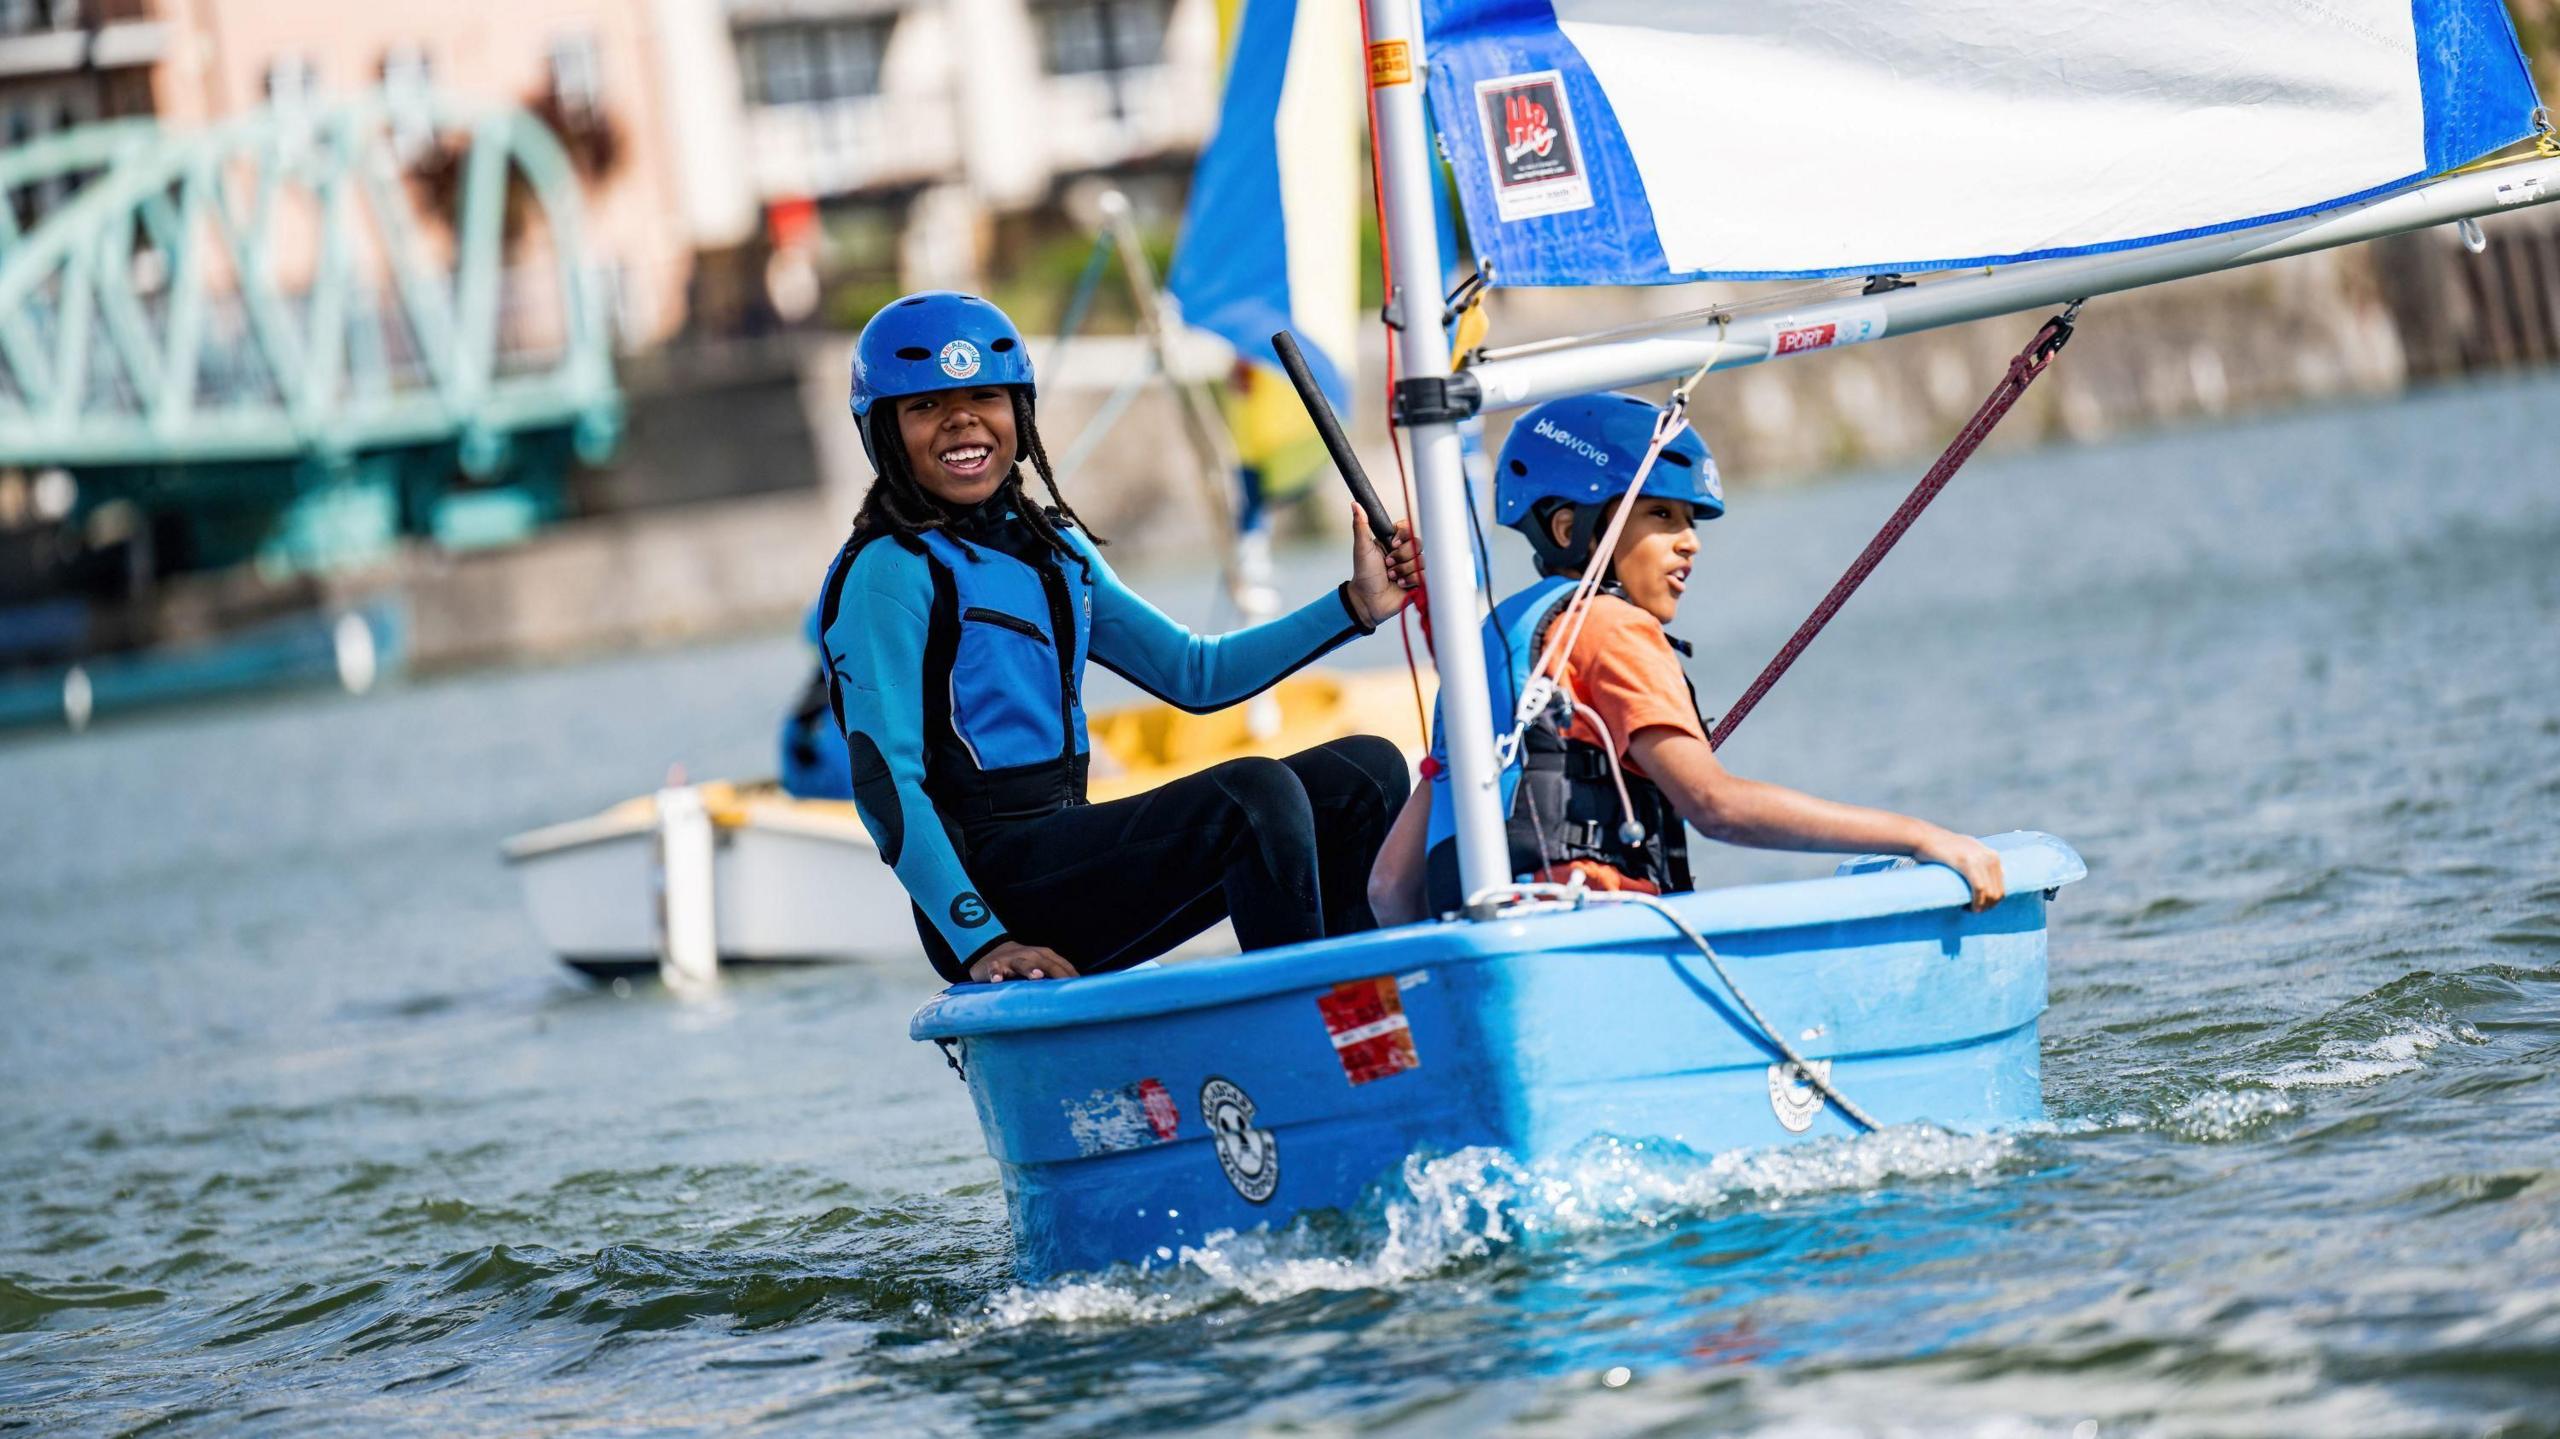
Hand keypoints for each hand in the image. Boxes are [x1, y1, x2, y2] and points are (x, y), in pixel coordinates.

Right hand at [967, 941, 1078, 981]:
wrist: (992, 953)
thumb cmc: (1024, 965)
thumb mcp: (1042, 967)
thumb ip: (1057, 978)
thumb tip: (1080, 996)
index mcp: (1046, 956)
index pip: (1063, 966)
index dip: (1073, 977)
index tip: (1083, 992)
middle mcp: (1031, 955)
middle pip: (1046, 964)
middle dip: (1057, 973)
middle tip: (1066, 986)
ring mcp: (1012, 959)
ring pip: (1023, 964)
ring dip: (1030, 969)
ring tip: (1037, 977)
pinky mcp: (995, 965)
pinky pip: (995, 970)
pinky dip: (996, 974)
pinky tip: (997, 980)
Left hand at [1348, 512, 1421, 627]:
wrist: (1367, 601)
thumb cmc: (1363, 575)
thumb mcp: (1361, 548)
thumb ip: (1361, 525)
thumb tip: (1355, 504)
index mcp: (1393, 541)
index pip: (1408, 528)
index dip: (1403, 535)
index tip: (1391, 544)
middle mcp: (1405, 552)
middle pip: (1418, 543)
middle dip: (1401, 556)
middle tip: (1387, 564)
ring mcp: (1413, 567)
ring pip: (1421, 560)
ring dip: (1404, 570)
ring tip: (1392, 577)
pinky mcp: (1419, 581)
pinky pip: (1425, 575)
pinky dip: (1411, 580)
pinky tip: (1400, 585)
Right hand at [1912, 831, 2005, 911]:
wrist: (1923, 837)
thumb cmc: (1940, 848)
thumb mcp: (1966, 851)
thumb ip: (1979, 860)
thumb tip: (1988, 876)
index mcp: (1992, 855)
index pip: (2001, 886)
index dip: (1992, 902)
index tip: (1979, 908)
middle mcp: (1990, 856)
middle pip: (1998, 892)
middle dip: (1987, 907)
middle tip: (1973, 912)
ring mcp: (1979, 858)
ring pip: (1990, 893)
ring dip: (1981, 906)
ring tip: (1969, 910)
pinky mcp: (1967, 862)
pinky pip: (1979, 888)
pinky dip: (1976, 902)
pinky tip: (1968, 907)